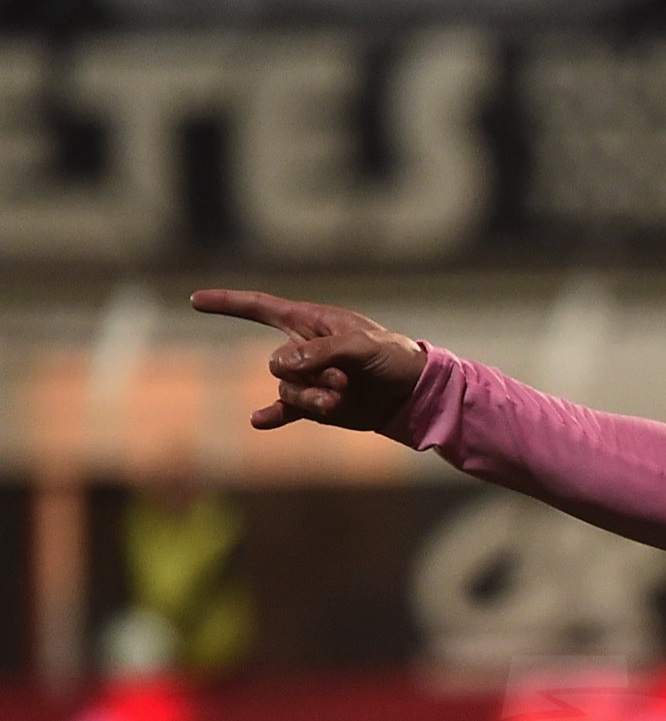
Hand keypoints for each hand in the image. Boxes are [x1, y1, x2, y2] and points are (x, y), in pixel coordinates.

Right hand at [191, 288, 426, 432]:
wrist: (414, 393)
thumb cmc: (394, 358)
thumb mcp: (362, 347)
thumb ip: (321, 351)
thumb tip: (280, 365)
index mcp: (312, 322)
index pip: (261, 308)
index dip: (228, 303)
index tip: (196, 299)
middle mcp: (304, 348)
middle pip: (276, 363)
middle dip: (307, 374)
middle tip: (344, 378)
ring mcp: (309, 377)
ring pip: (286, 390)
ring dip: (313, 397)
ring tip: (343, 395)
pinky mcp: (316, 404)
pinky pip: (286, 410)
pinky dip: (273, 416)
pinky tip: (258, 421)